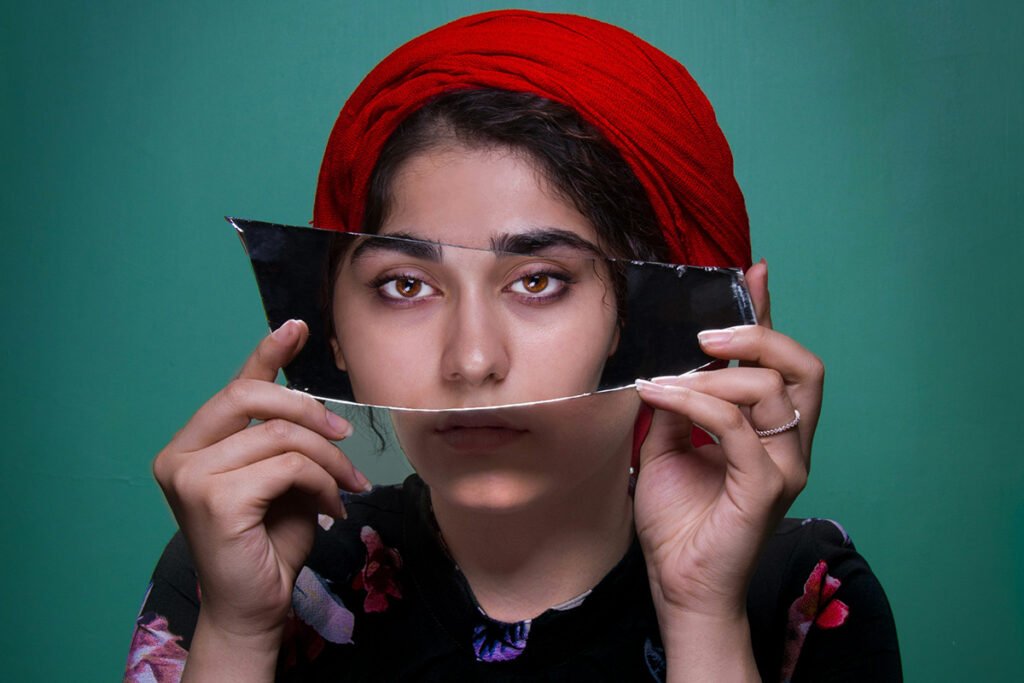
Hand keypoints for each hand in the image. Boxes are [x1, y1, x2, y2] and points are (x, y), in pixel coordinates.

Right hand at [153, 320, 368, 646]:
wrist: (256, 605)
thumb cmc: (269, 542)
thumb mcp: (283, 478)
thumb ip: (285, 440)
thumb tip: (315, 403)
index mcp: (192, 446)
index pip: (234, 389)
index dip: (267, 354)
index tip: (297, 327)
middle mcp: (179, 456)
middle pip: (250, 399)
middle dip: (308, 409)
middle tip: (345, 434)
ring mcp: (189, 477)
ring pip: (280, 435)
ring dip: (327, 458)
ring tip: (347, 486)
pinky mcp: (212, 499)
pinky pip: (288, 466)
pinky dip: (322, 481)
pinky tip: (332, 506)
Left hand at [633, 260, 822, 636]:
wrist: (677, 580)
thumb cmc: (676, 518)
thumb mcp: (666, 444)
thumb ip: (675, 403)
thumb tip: (665, 361)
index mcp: (767, 429)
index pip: (777, 362)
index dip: (766, 315)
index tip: (753, 272)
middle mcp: (787, 443)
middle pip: (802, 367)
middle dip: (758, 335)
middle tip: (705, 334)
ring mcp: (783, 466)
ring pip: (771, 390)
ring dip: (712, 374)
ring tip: (666, 379)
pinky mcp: (767, 487)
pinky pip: (737, 427)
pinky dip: (697, 402)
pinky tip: (662, 395)